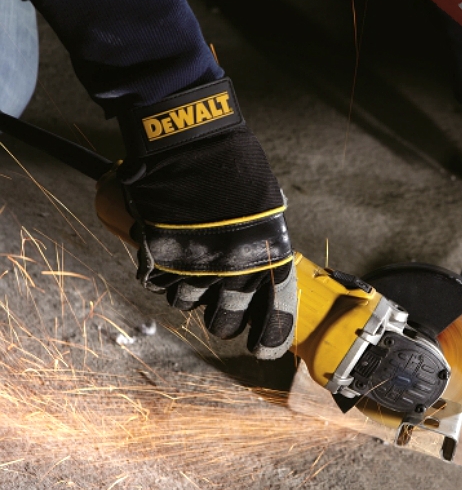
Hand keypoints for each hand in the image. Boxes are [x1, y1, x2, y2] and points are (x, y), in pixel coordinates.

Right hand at [116, 78, 296, 358]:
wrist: (190, 141)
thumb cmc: (235, 168)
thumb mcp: (267, 209)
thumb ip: (266, 246)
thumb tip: (265, 272)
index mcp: (269, 259)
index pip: (275, 320)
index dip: (269, 340)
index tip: (262, 348)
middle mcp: (234, 272)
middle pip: (225, 325)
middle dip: (224, 318)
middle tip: (221, 303)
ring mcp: (193, 267)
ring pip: (187, 305)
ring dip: (190, 292)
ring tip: (193, 263)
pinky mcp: (159, 258)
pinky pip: (158, 285)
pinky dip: (163, 276)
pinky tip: (169, 254)